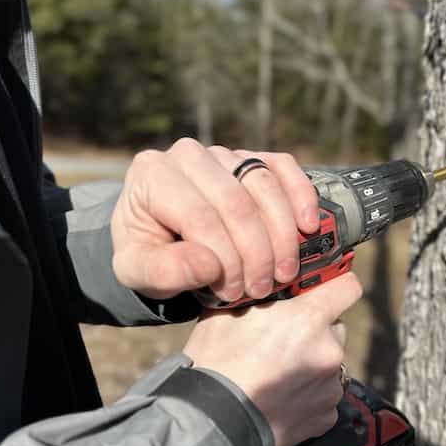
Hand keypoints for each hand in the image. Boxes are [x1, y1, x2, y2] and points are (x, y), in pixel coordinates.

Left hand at [110, 139, 319, 301]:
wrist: (159, 236)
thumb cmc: (149, 253)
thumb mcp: (138, 272)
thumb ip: (163, 272)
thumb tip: (208, 266)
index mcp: (152, 174)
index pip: (199, 216)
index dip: (223, 258)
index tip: (234, 293)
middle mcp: (188, 154)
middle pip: (236, 202)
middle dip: (256, 252)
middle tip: (262, 289)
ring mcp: (223, 153)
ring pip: (263, 186)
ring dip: (281, 235)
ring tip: (283, 273)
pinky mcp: (251, 157)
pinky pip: (282, 167)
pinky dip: (301, 195)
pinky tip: (307, 227)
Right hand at [182, 273, 362, 445]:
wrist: (211, 423)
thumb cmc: (216, 365)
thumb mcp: (230, 311)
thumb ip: (262, 295)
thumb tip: (269, 284)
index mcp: (309, 319)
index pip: (348, 287)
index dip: (336, 286)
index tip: (326, 291)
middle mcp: (329, 350)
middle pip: (336, 327)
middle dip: (316, 330)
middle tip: (285, 340)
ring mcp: (330, 386)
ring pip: (331, 363)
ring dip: (313, 363)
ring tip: (279, 373)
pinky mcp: (326, 415)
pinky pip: (325, 395)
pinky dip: (310, 394)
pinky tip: (283, 396)